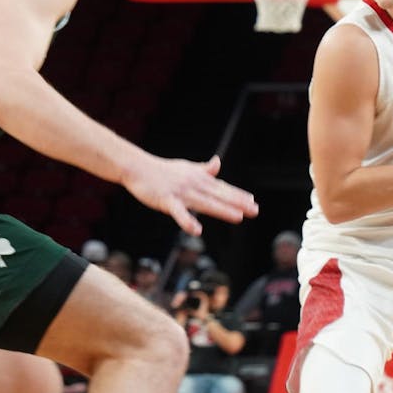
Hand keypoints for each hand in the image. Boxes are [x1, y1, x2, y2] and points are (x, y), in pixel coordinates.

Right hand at [122, 154, 257, 234]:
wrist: (137, 168)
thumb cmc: (162, 169)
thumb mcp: (186, 167)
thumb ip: (204, 169)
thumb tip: (218, 162)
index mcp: (198, 178)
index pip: (221, 187)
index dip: (237, 194)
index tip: (252, 201)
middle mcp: (193, 185)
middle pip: (218, 195)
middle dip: (237, 203)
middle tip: (254, 210)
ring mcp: (181, 192)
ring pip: (205, 203)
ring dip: (222, 210)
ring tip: (238, 217)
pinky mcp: (167, 200)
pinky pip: (179, 213)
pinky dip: (188, 221)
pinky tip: (197, 230)